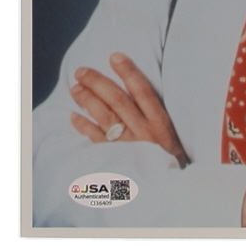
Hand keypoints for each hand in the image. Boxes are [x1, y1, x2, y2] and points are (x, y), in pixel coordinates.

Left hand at [69, 52, 189, 167]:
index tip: (114, 56)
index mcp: (160, 122)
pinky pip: (96, 141)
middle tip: (82, 71)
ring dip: (88, 101)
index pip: (143, 91)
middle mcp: (144, 132)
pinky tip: (74, 116)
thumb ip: (156, 113)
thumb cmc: (171, 156)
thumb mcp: (172, 132)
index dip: (129, 72)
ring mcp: (129, 146)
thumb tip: (139, 86)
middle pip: (118, 101)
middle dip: (98, 83)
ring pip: (105, 118)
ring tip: (75, 88)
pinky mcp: (117, 160)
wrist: (171, 189)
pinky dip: (84, 127)